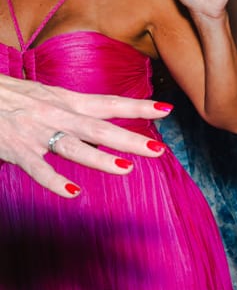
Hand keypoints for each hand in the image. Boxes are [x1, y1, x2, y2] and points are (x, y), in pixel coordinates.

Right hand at [0, 76, 169, 196]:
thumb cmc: (7, 98)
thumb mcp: (42, 97)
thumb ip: (68, 111)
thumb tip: (96, 126)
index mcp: (63, 100)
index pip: (108, 103)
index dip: (138, 106)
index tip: (167, 110)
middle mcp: (54, 113)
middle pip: (99, 127)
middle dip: (130, 139)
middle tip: (159, 150)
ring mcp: (34, 131)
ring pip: (73, 145)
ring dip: (100, 158)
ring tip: (126, 169)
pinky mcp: (14, 147)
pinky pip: (36, 167)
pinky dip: (53, 180)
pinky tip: (72, 191)